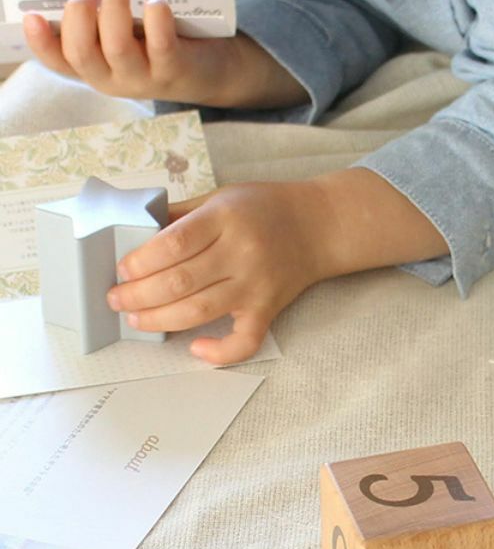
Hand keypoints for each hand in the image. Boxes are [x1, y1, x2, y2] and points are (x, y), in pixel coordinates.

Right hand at [21, 0, 303, 108]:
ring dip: (114, 10)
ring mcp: (146, 79)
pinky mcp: (176, 72)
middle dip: (79, 15)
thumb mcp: (130, 16)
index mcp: (96, 66)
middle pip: (82, 53)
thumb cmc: (163, 37)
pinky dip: (155, 16)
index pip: (60, 60)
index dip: (41, 42)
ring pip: (117, 48)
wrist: (216, 67)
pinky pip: (161, 45)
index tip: (33, 16)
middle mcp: (116, 79)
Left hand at [107, 168, 449, 363]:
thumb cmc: (267, 207)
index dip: (140, 261)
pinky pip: (245, 340)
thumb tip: (134, 235)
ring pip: (199, 311)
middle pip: (179, 282)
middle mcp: (242, 252)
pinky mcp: (269, 308)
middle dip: (137, 295)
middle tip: (117, 300)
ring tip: (136, 319)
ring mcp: (256, 283)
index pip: (173, 244)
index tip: (121, 269)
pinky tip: (196, 348)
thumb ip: (181, 215)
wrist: (321, 224)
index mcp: (226, 217)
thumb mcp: (222, 196)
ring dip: (159, 320)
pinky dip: (219, 352)